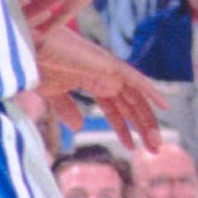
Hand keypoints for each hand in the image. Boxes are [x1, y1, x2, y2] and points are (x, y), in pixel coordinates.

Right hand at [35, 27, 166, 150]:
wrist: (33, 47)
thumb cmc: (40, 64)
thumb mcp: (54, 94)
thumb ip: (67, 109)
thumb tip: (79, 127)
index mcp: (94, 81)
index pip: (116, 109)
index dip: (124, 129)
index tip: (132, 147)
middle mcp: (106, 76)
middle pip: (131, 106)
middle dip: (143, 128)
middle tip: (155, 150)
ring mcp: (110, 70)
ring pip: (137, 98)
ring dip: (148, 120)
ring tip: (157, 143)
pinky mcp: (111, 65)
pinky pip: (137, 80)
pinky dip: (151, 91)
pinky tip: (164, 106)